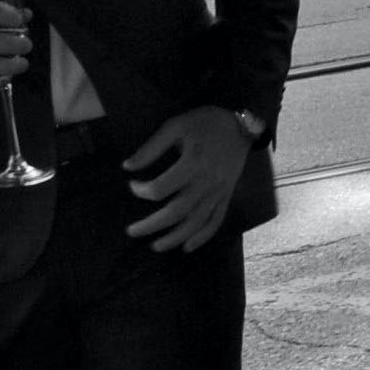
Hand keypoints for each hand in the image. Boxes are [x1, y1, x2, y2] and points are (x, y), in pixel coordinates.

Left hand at [125, 106, 251, 253]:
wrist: (241, 125)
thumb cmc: (205, 123)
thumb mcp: (175, 126)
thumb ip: (152, 147)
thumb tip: (128, 167)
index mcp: (192, 164)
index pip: (160, 188)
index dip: (141, 191)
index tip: (133, 185)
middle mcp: (206, 183)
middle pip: (176, 212)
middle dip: (152, 225)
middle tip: (132, 231)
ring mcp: (219, 192)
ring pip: (195, 222)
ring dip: (175, 237)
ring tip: (156, 246)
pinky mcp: (226, 196)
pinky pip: (216, 220)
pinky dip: (202, 236)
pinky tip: (187, 246)